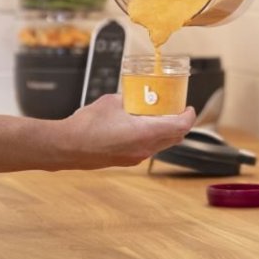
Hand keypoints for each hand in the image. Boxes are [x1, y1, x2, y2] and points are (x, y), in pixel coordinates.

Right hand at [58, 94, 196, 168]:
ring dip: (164, 130)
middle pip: (174, 137)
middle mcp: (145, 148)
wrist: (68, 147)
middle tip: (173, 108)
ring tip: (154, 115)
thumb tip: (134, 98)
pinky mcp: (127, 160)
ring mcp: (136, 157)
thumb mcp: (112, 102)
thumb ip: (129, 100)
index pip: (180, 126)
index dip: (189, 116)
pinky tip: (136, 125)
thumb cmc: (88, 125)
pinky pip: (147, 148)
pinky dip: (150, 136)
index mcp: (146, 133)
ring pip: (161, 144)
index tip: (188, 107)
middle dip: (178, 123)